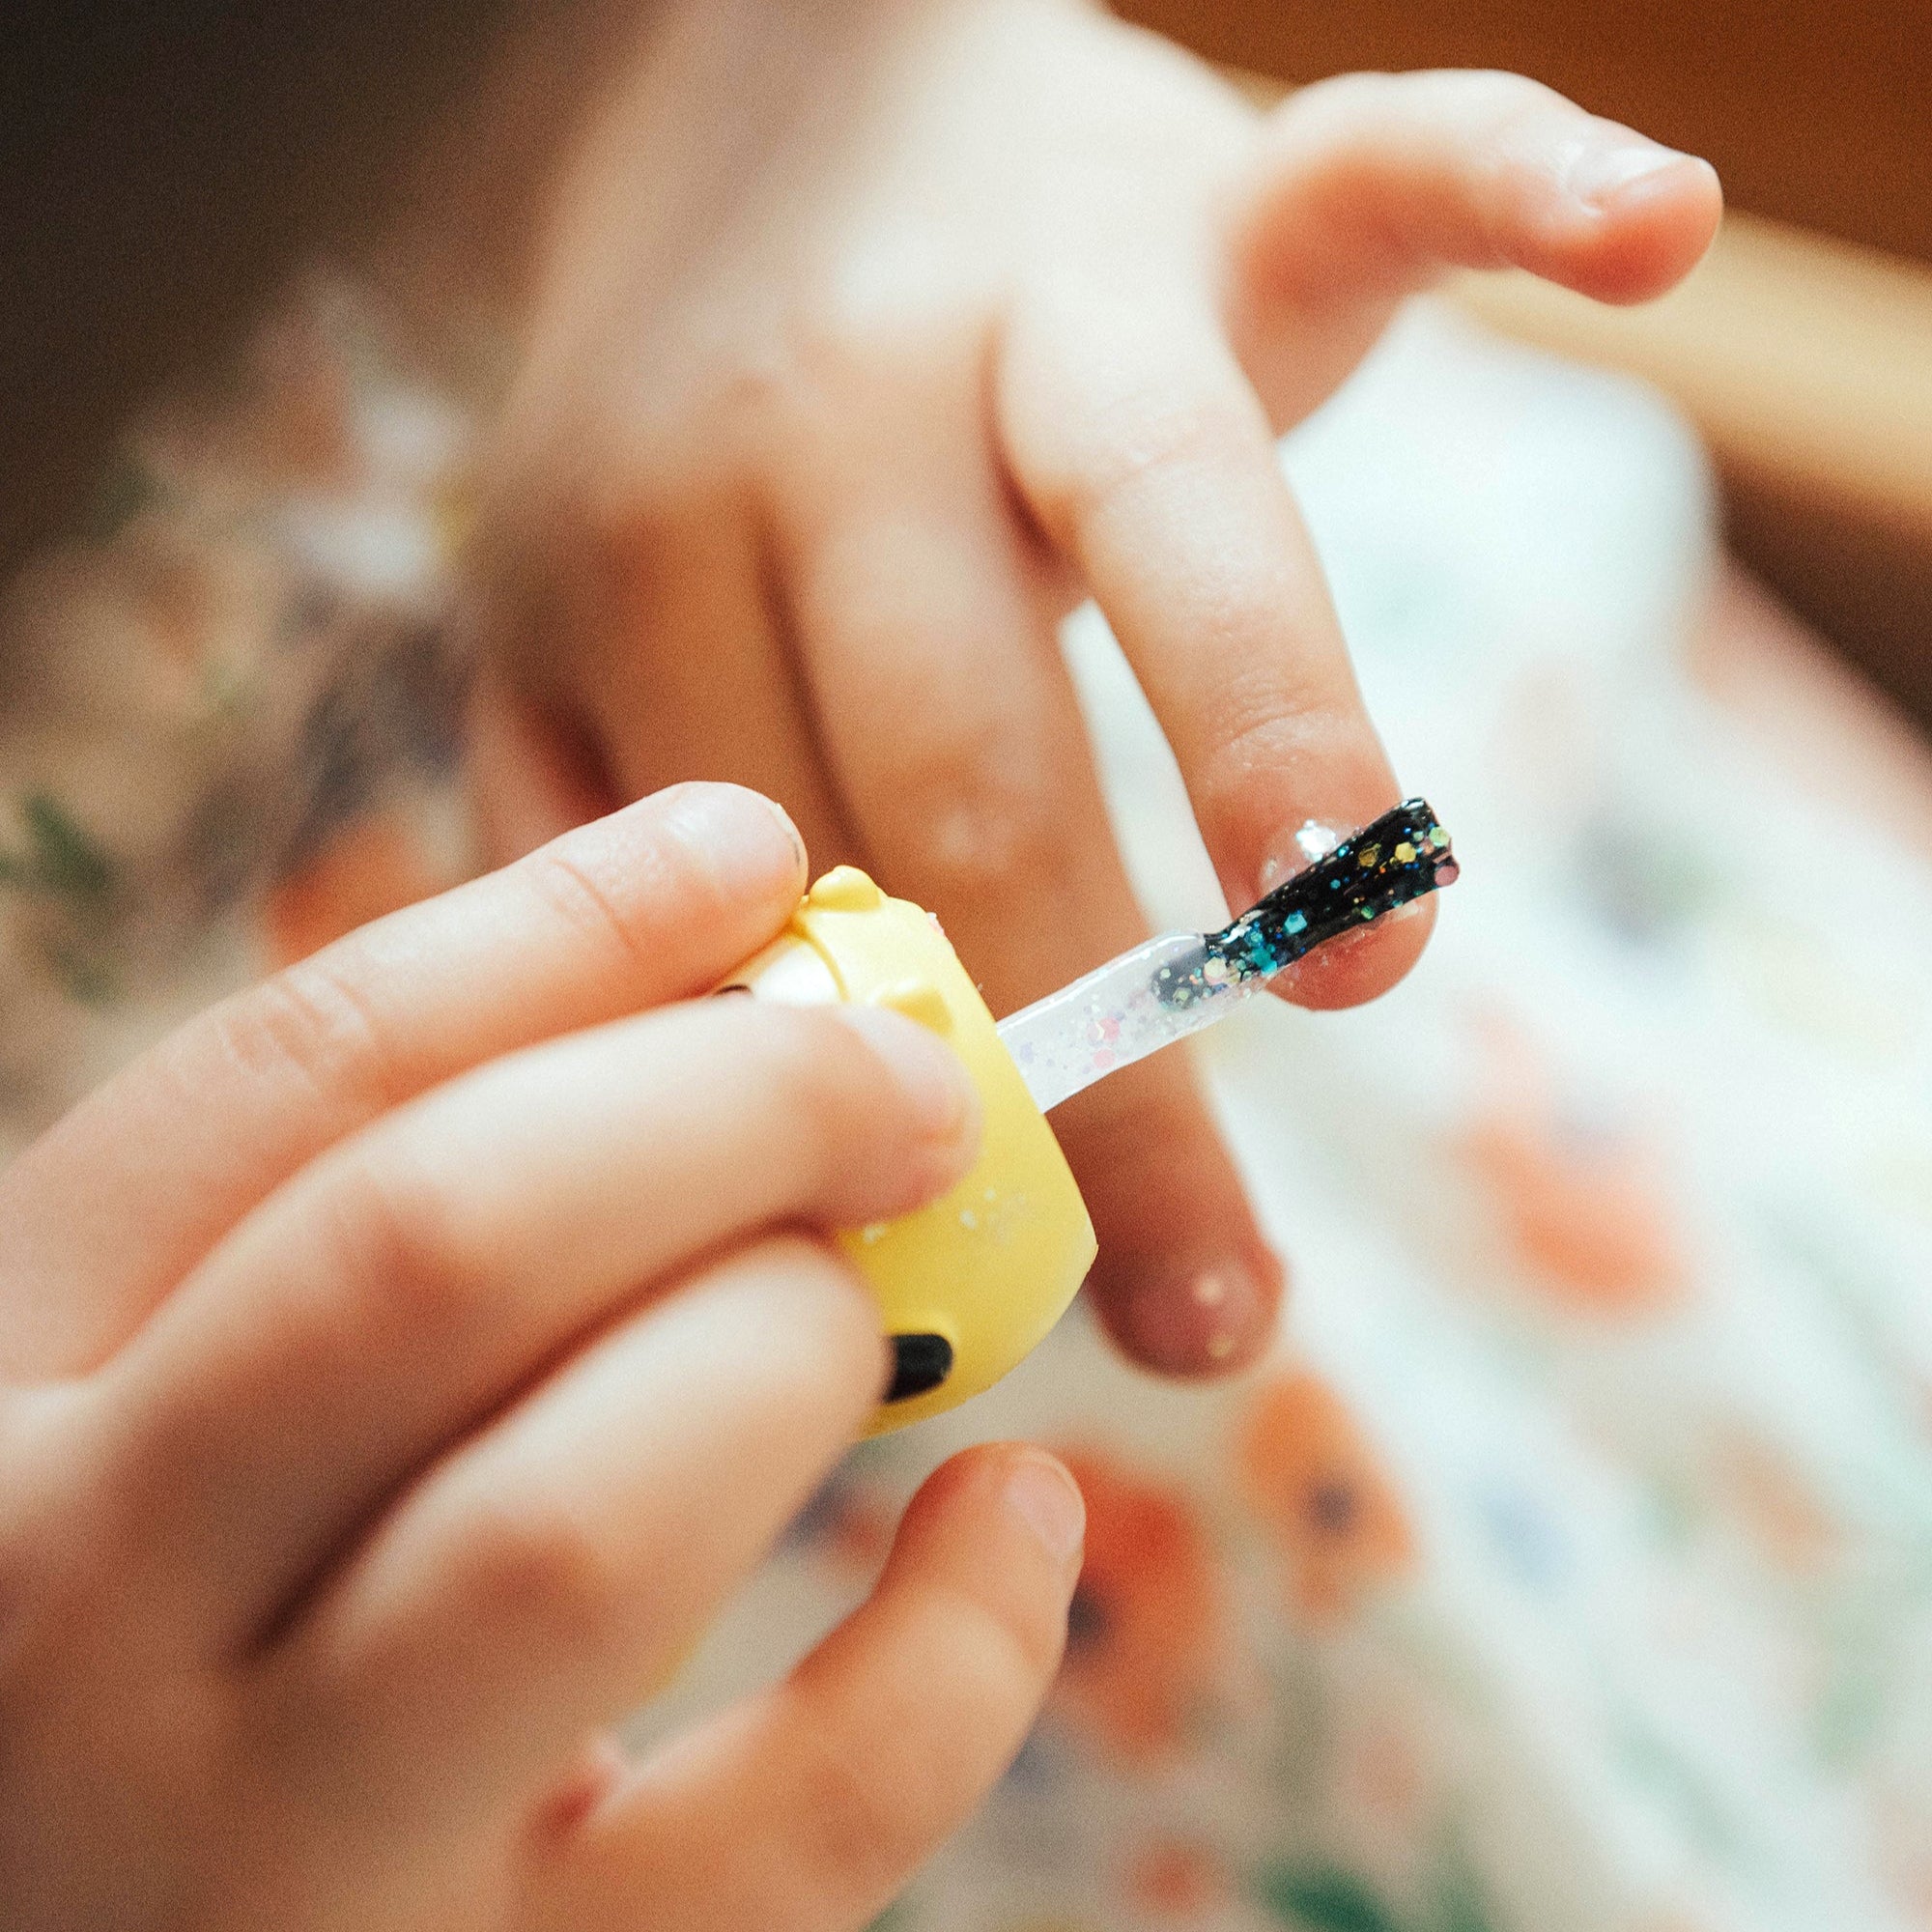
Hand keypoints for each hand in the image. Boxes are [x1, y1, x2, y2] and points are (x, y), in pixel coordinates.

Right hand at [0, 783, 1083, 1931]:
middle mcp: (76, 1627)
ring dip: (787, 1346)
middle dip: (729, 1104)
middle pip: (435, 1247)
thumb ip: (385, 1201)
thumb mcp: (216, 1394)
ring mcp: (271, 1859)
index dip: (560, 930)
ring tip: (873, 1310)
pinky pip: (789, 1828)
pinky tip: (1015, 1508)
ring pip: (578, 1526)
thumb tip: (723, 947)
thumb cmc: (221, 1630)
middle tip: (905, 1075)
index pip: (292, 1082)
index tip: (749, 849)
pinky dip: (962, 1646)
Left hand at [469, 0, 1721, 1377]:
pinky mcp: (1201, 193)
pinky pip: (1379, 171)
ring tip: (1363, 942)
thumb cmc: (675, 434)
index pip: (792, 888)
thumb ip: (588, 829)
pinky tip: (1645, 238)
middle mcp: (836, 425)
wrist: (722, 103)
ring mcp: (1033, 292)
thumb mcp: (558, 624)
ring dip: (1273, 721)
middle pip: (972, 777)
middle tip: (1207, 1313)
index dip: (885, 1116)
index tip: (969, 1308)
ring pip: (1165, 510)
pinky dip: (1519, 185)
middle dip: (1094, 1073)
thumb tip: (682, 1096)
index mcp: (656, 561)